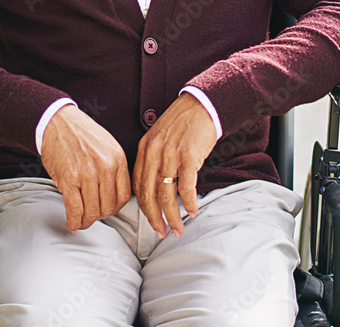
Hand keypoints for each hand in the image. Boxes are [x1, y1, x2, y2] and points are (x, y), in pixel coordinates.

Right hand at [40, 105, 130, 231]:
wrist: (57, 121)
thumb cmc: (81, 133)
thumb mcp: (107, 145)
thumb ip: (113, 168)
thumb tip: (113, 195)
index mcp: (117, 158)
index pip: (123, 196)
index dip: (114, 208)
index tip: (107, 210)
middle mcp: (105, 167)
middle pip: (108, 207)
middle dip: (99, 216)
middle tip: (92, 216)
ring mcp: (86, 173)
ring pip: (92, 212)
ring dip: (86, 221)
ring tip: (82, 221)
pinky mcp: (68, 179)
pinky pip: (75, 209)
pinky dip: (73, 221)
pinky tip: (72, 223)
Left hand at [133, 93, 216, 238]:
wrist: (201, 104)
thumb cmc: (182, 122)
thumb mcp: (158, 138)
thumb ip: (153, 159)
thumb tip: (154, 188)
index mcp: (144, 149)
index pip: (138, 186)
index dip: (144, 208)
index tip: (151, 221)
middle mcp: (154, 153)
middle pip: (149, 195)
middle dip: (154, 219)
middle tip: (161, 233)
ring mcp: (171, 155)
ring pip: (167, 195)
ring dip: (172, 216)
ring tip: (178, 229)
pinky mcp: (189, 156)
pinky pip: (186, 187)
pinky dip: (189, 203)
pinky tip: (192, 211)